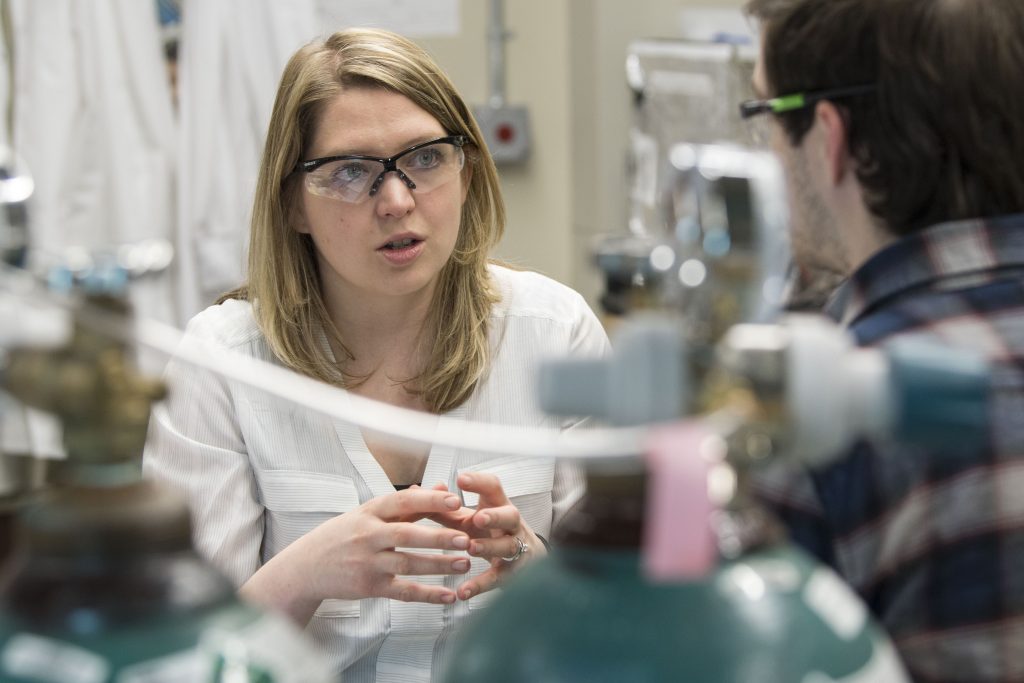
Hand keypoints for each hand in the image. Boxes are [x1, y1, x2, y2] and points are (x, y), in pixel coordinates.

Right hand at [242, 488, 471, 624]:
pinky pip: (402, 591)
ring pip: (407, 563)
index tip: (455, 501)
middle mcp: (368, 535)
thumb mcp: (369, 513)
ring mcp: (368, 563)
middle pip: (407, 534)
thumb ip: (408, 504)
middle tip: (466, 538)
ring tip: (464, 564)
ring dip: (438, 565)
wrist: (306, 566)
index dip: (429, 501)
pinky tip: (448, 596)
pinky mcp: (369, 587)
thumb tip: (443, 487)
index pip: (402, 502)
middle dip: (438, 536)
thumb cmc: (345, 535)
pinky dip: (427, 595)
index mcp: (369, 511)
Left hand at [430, 472, 545, 600]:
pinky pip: (499, 578)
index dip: (479, 482)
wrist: (525, 557)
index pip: (493, 488)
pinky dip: (481, 585)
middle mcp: (510, 525)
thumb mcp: (468, 517)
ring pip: (508, 546)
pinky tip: (463, 591)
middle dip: (495, 516)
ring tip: (471, 548)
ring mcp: (515, 548)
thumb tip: (414, 491)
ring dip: (490, 547)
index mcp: (498, 505)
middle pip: (510, 515)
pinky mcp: (512, 573)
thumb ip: (443, 508)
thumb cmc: (489, 531)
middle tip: (478, 517)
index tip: (461, 479)